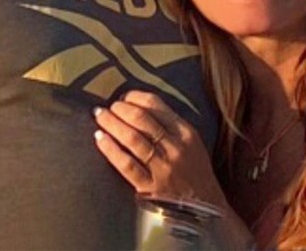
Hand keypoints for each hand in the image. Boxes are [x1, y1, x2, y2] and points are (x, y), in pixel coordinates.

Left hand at [92, 90, 228, 209]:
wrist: (206, 208)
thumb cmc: (196, 172)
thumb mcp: (191, 143)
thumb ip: (171, 125)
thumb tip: (139, 106)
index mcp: (185, 132)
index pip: (156, 105)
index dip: (134, 97)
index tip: (123, 97)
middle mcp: (174, 147)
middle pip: (141, 119)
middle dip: (120, 108)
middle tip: (108, 107)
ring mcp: (162, 167)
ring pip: (132, 138)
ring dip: (112, 123)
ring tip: (100, 116)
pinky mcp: (150, 187)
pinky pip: (127, 164)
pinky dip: (111, 149)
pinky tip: (100, 139)